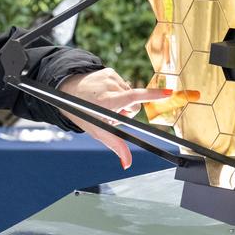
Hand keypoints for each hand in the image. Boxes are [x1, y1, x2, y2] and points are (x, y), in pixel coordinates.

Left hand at [58, 69, 172, 168]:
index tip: (169, 94)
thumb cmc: (81, 112)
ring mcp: (110, 76)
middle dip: (126, 111)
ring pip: (129, 93)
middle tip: (109, 113)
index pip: (135, 97)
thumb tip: (127, 163)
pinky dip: (117, 91)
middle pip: (133, 103)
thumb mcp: (97, 131)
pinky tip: (103, 94)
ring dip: (121, 100)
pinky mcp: (109, 71)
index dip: (153, 96)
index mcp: (108, 101)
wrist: (65, 90)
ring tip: (104, 102)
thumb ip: (116, 145)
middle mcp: (110, 87)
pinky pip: (122, 84)